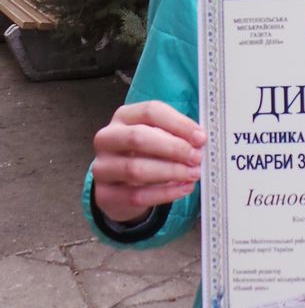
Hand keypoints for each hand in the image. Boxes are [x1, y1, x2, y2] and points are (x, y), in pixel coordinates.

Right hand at [92, 100, 206, 223]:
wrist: (120, 184)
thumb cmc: (144, 153)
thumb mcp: (157, 136)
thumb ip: (176, 134)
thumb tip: (199, 140)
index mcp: (123, 117)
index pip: (150, 111)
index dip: (178, 124)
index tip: (200, 137)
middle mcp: (107, 138)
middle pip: (138, 137)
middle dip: (173, 148)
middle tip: (196, 157)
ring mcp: (102, 167)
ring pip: (136, 169)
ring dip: (170, 172)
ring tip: (192, 174)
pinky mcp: (105, 194)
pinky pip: (137, 196)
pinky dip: (165, 194)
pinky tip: (183, 188)